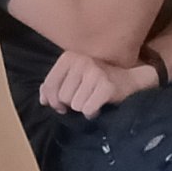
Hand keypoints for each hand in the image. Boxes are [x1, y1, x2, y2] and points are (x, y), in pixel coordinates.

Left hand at [39, 50, 157, 118]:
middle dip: (71, 104)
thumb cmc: (95, 81)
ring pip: (74, 105)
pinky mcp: (107, 86)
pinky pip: (88, 109)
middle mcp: (81, 61)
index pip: (48, 86)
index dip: (53, 100)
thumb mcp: (72, 77)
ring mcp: (94, 72)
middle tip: (83, 99)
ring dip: (83, 108)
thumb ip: (54, 86)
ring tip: (92, 100)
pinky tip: (99, 106)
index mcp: (68, 57)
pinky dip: (93, 112)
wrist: (128, 80)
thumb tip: (43, 99)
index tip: (62, 105)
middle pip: (62, 97)